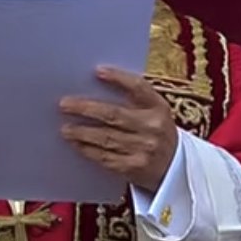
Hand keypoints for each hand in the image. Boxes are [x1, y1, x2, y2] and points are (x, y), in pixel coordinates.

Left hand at [58, 67, 178, 192]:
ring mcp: (144, 149)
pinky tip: (76, 144)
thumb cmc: (156, 133)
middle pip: (114, 115)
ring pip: (105, 138)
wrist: (175, 169)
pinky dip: (87, 150)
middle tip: (64, 104)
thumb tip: (94, 85)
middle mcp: (153, 127)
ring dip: (81, 132)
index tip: (97, 71)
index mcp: (159, 108)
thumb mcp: (155, 113)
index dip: (118, 78)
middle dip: (86, 109)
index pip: (138, 88)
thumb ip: (133, 100)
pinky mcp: (134, 168)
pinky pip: (105, 157)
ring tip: (65, 128)